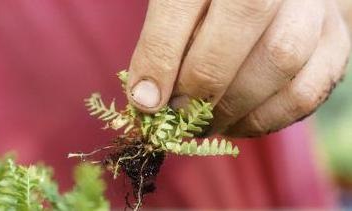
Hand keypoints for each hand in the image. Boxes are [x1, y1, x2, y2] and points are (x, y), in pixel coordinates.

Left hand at [126, 0, 350, 136]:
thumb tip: (147, 99)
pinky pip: (305, 91)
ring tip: (205, 123)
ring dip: (234, 106)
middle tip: (178, 116)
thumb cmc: (217, 7)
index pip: (185, 1)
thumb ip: (166, 41)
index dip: (161, 55)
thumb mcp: (185, 9)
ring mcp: (313, 8)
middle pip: (244, 21)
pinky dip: (264, 119)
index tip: (145, 101)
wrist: (277, 1)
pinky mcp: (335, 42)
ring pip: (281, 58)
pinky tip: (236, 123)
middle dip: (202, 83)